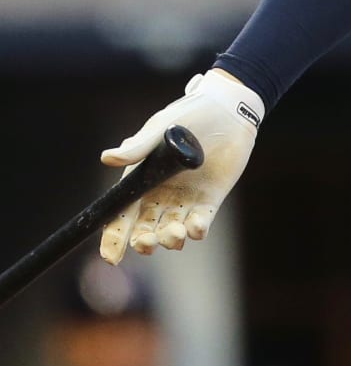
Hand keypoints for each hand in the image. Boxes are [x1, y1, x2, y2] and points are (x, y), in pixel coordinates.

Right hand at [99, 69, 263, 262]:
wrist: (228, 109)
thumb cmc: (190, 114)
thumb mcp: (160, 128)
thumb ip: (138, 147)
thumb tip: (107, 158)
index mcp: (142, 180)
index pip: (122, 214)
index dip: (114, 237)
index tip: (111, 256)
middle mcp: (161, 195)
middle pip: (144, 229)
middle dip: (142, 242)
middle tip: (146, 242)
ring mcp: (185, 199)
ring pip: (171, 230)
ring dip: (170, 238)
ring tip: (175, 233)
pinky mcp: (210, 199)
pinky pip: (200, 222)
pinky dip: (196, 229)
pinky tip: (196, 227)